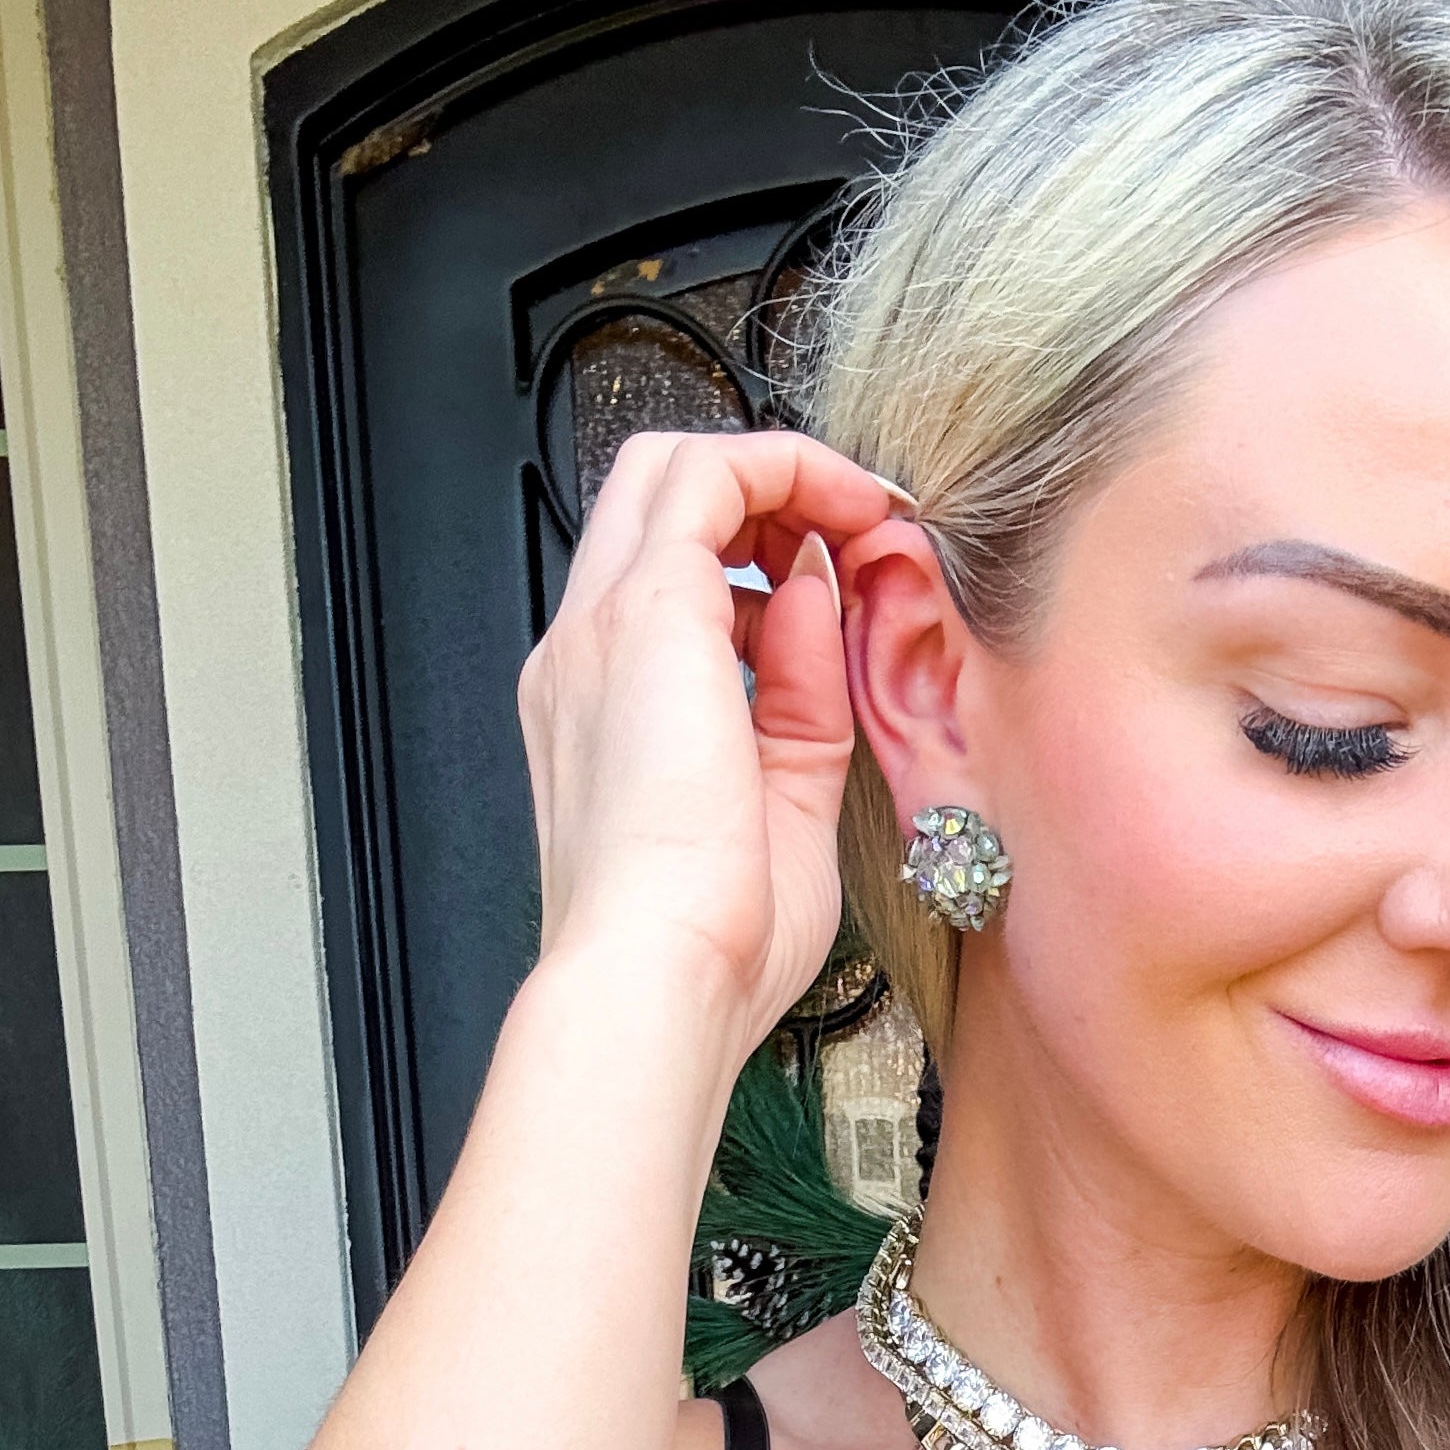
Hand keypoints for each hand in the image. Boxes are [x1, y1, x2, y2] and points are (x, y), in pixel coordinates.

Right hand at [515, 425, 902, 1038]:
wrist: (656, 981)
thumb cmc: (711, 943)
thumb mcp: (787, 806)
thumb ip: (799, 700)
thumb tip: (814, 605)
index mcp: (606, 715)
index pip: (672, 585)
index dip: (762, 558)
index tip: (841, 580)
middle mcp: (587, 658)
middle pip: (656, 500)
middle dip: (765, 490)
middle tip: (854, 527)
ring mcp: (605, 629)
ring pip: (672, 469)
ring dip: (778, 473)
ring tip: (862, 517)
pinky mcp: (648, 614)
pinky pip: (712, 480)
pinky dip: (789, 471)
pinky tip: (854, 517)